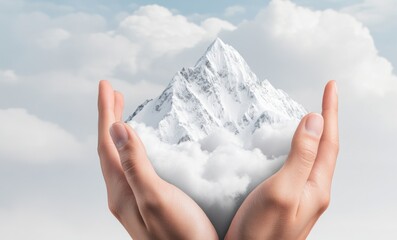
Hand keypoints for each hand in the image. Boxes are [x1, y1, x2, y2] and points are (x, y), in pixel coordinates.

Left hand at [97, 81, 217, 239]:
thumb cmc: (181, 236)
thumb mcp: (156, 197)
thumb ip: (135, 165)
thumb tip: (116, 129)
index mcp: (121, 190)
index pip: (107, 143)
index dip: (106, 113)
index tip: (106, 86)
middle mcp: (123, 194)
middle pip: (110, 149)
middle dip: (110, 118)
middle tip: (114, 94)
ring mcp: (134, 200)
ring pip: (120, 158)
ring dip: (120, 132)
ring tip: (123, 113)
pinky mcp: (148, 203)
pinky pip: (132, 168)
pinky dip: (134, 149)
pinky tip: (143, 148)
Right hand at [225, 81, 338, 239]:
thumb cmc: (261, 233)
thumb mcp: (283, 191)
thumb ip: (300, 156)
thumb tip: (315, 120)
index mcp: (316, 187)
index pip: (328, 141)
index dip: (330, 111)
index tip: (331, 85)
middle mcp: (312, 191)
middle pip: (324, 148)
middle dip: (326, 119)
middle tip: (324, 96)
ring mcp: (300, 197)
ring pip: (311, 157)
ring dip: (312, 133)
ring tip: (308, 115)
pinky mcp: (286, 200)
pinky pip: (297, 167)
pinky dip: (296, 149)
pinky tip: (286, 147)